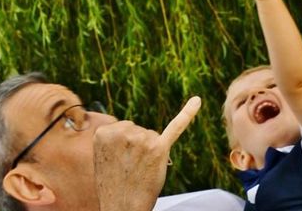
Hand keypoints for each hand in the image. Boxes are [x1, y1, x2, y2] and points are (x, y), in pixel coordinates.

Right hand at [93, 96, 201, 210]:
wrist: (122, 209)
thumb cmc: (115, 184)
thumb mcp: (104, 156)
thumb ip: (116, 136)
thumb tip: (140, 126)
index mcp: (104, 132)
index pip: (125, 128)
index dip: (126, 148)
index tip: (118, 162)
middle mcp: (123, 132)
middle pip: (140, 131)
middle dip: (138, 149)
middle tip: (129, 169)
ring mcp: (142, 139)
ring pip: (153, 136)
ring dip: (150, 152)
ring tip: (139, 170)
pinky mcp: (160, 148)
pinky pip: (176, 127)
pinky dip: (188, 113)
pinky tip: (197, 101)